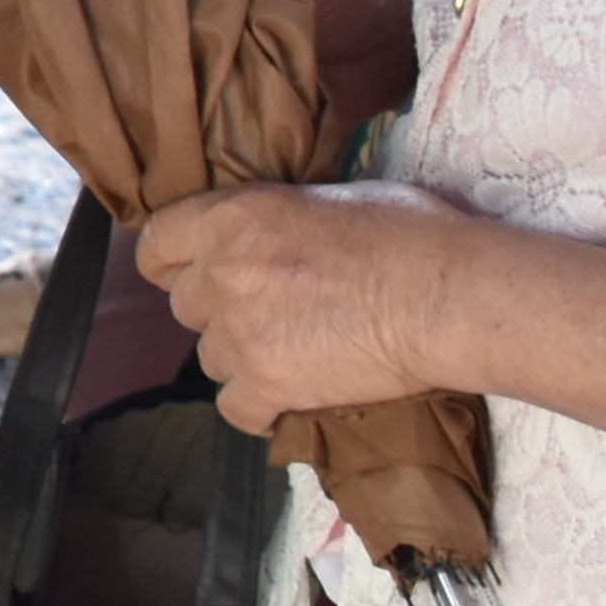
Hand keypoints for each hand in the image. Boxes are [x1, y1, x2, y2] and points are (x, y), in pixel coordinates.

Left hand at [139, 181, 468, 430]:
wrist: (447, 295)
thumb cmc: (412, 236)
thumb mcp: (330, 197)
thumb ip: (279, 218)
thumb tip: (278, 230)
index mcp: (235, 215)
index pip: (158, 243)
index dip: (172, 262)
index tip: (192, 273)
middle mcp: (225, 271)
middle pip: (186, 305)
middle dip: (220, 311)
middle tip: (271, 313)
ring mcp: (241, 331)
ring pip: (210, 358)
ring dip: (244, 359)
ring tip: (297, 352)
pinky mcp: (266, 383)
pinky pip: (236, 409)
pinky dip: (261, 408)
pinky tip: (293, 398)